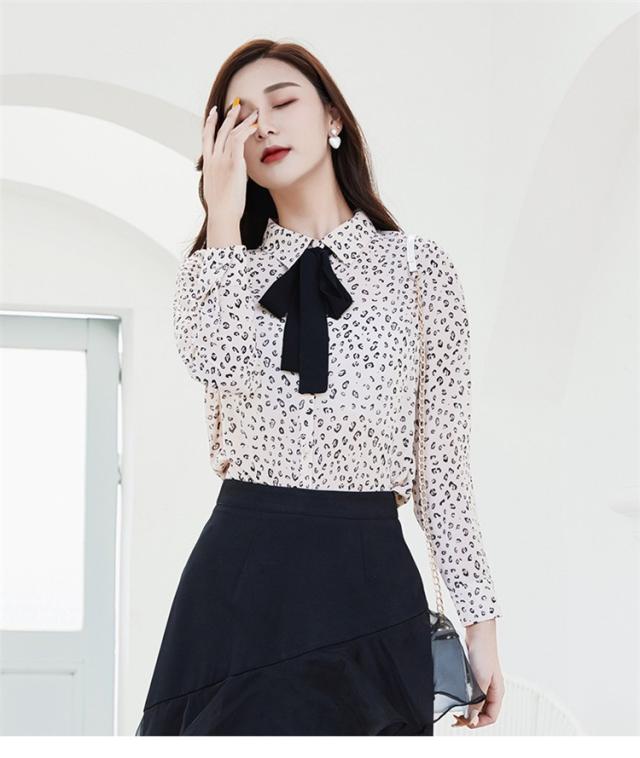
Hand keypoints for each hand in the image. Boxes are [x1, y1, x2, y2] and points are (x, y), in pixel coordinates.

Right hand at [201, 100, 258, 221]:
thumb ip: (219, 179)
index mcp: (207, 164)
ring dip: (241, 120)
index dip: (210, 123)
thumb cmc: (222, 208)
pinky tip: (254, 125)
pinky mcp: (233, 164)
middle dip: (227, 116)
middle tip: (234, 105)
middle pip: (219, 131)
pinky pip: (239, 141)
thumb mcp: (216, 190)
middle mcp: (212, 159)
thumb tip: (224, 180)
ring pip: (230, 133)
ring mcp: (221, 160)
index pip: (206, 138)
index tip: (213, 113)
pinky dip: (246, 131)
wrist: (222, 214)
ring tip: (251, 112)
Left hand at [451, 619, 503, 728]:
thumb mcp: (481, 681)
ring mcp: (483, 684)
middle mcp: (492, 690)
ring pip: (476, 704)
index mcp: (498, 693)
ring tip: (455, 712)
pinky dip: (465, 699)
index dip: (478, 723)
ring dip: (467, 710)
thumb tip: (471, 719)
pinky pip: (472, 694)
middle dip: (471, 718)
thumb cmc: (483, 654)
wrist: (478, 633)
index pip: (491, 717)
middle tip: (456, 719)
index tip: (465, 722)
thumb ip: (476, 701)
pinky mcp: (475, 677)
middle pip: (483, 712)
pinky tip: (457, 699)